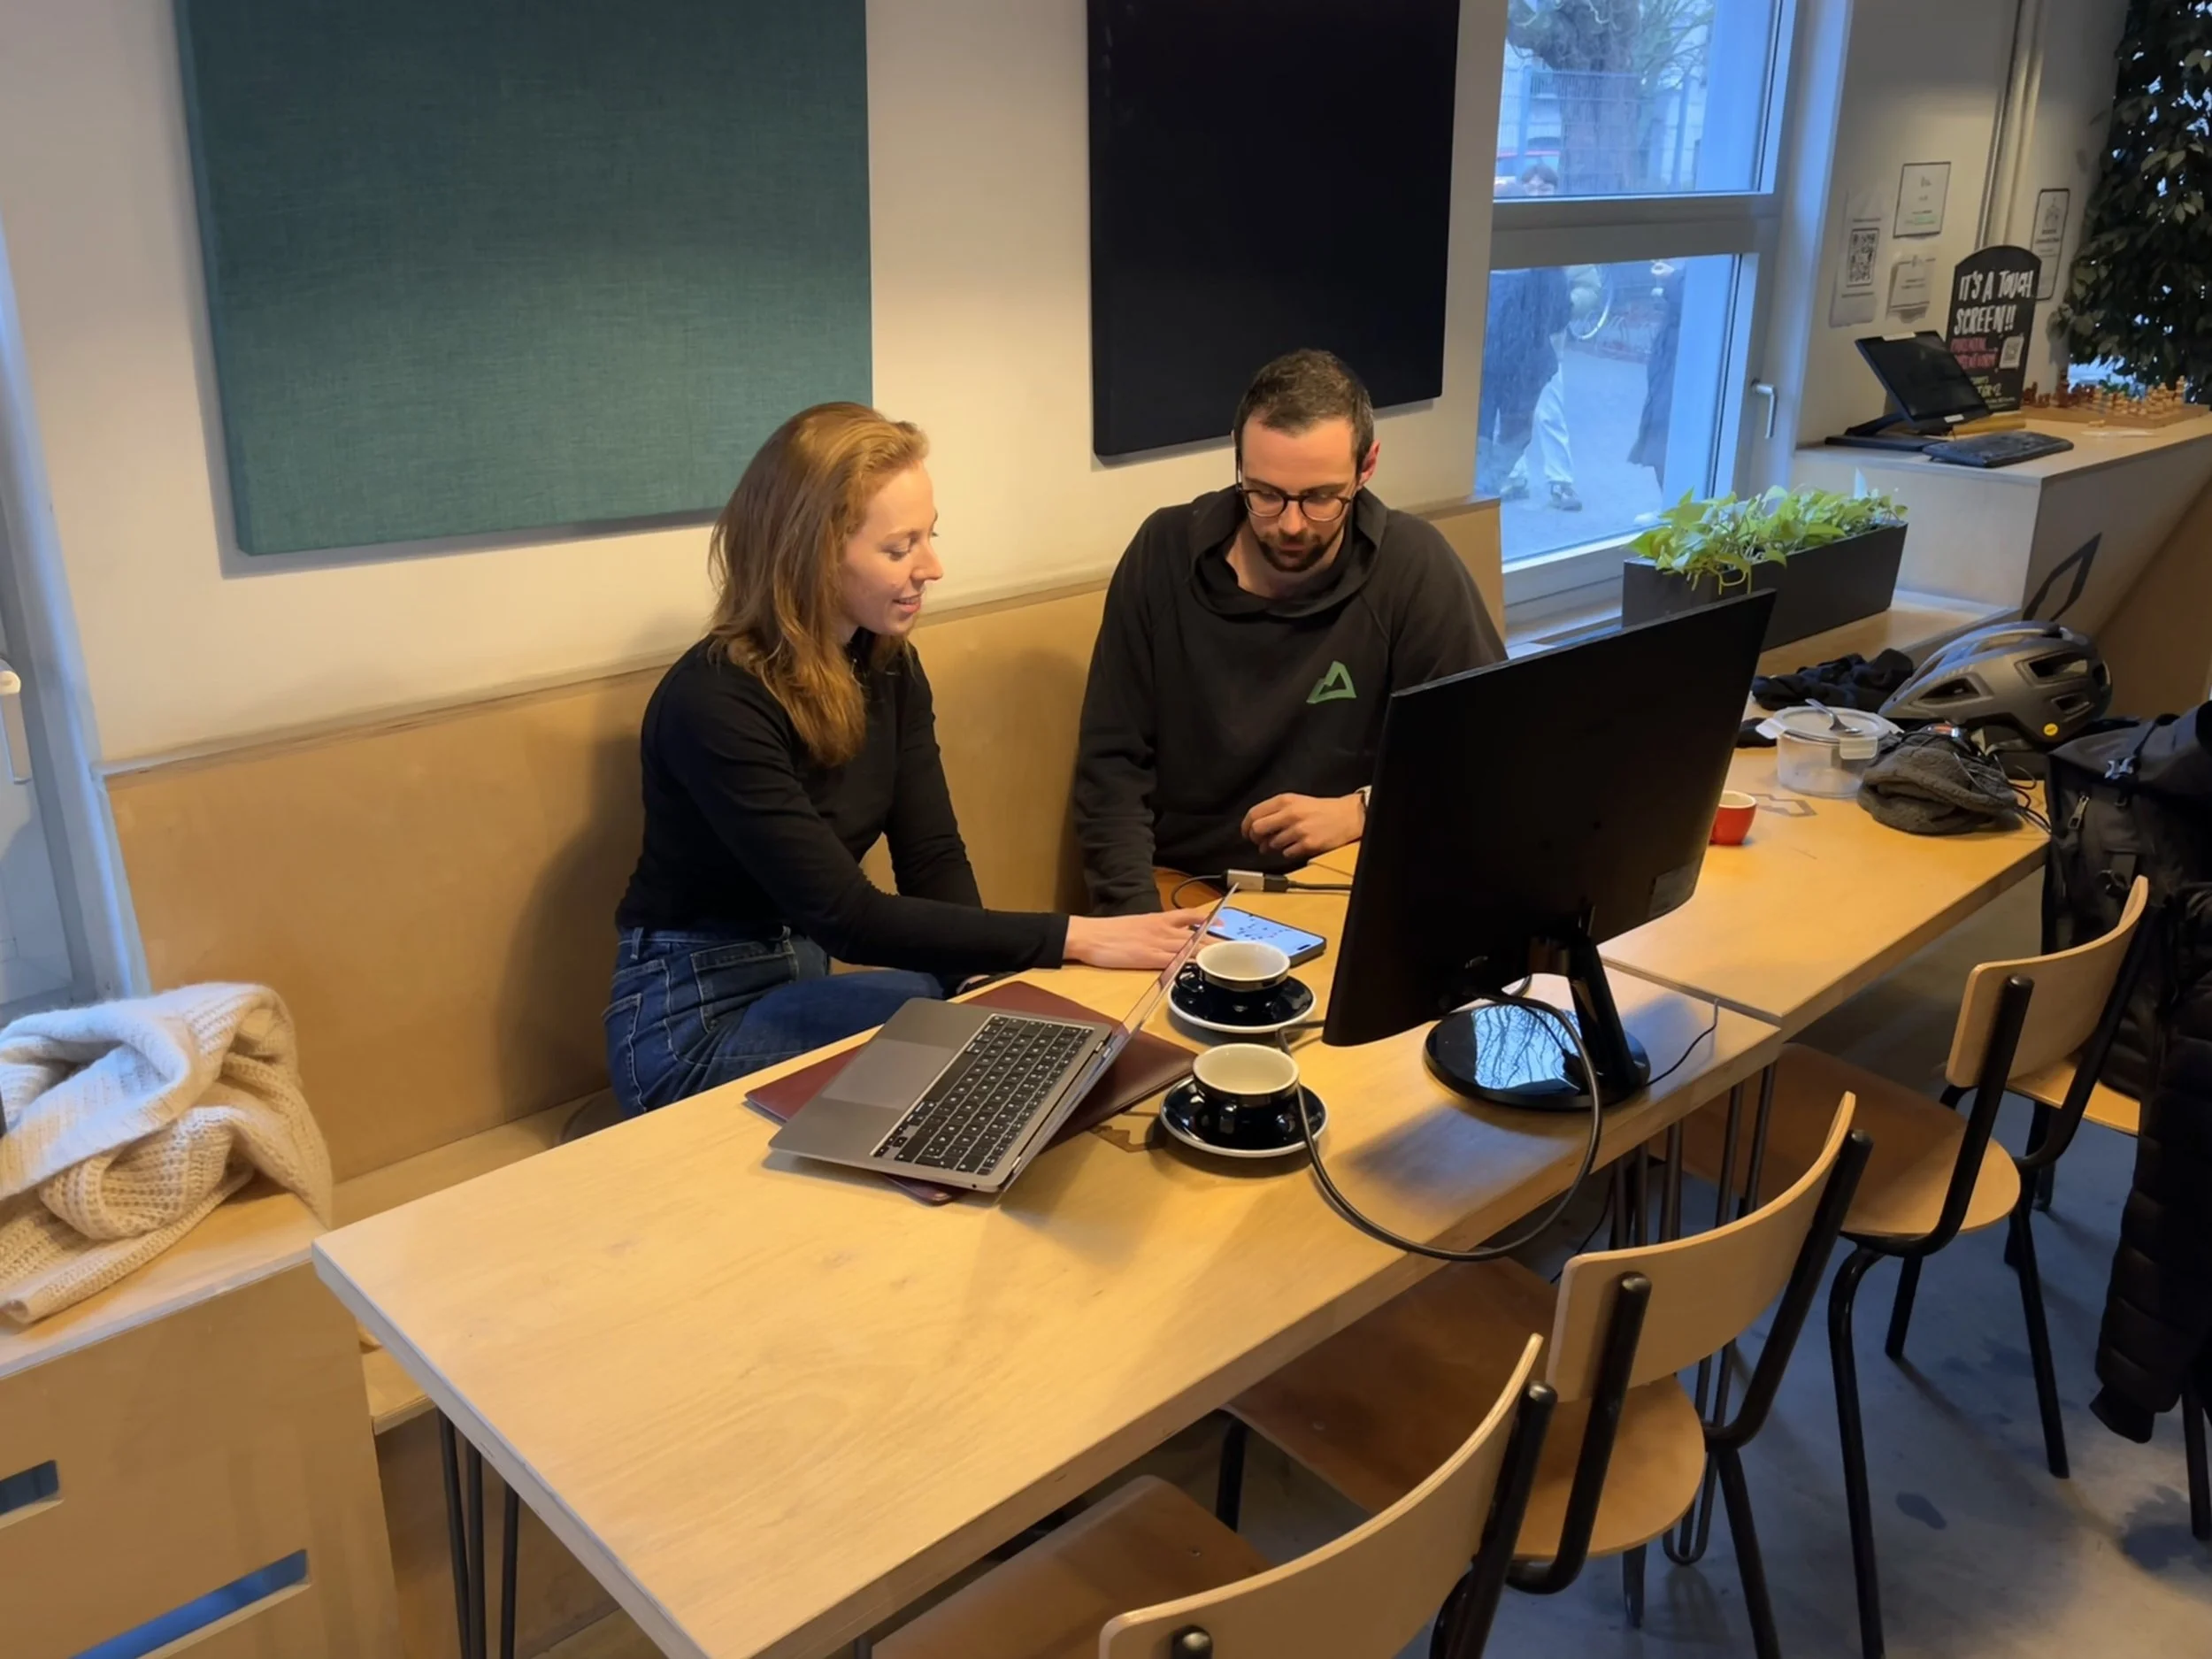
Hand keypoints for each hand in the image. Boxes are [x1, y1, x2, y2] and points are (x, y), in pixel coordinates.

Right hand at [1063, 907, 1212, 970]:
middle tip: (1233, 948)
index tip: (1222, 923)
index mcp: (1158, 919)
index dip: (1208, 919)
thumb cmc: (1109, 932)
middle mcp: (1163, 930)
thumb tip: (1164, 934)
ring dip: (1208, 954)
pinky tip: (1200, 969)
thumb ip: (1153, 929)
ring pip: (1191, 948)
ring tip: (1226, 960)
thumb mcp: (1136, 924)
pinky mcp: (1151, 959)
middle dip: (1215, 942)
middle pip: (1196, 934)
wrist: (1090, 936)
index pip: (1190, 915)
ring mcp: (1158, 944)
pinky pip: (1175, 962)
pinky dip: (1189, 965)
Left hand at [1241, 792, 1364, 860]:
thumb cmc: (1319, 810)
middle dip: (1255, 838)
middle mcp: (1290, 814)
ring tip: (1284, 842)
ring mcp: (1299, 830)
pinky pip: (1287, 853)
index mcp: (1285, 801)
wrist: (1347, 816)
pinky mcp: (1308, 844)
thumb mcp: (1296, 802)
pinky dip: (1288, 852)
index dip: (1246, 826)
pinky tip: (1296, 846)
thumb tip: (1254, 827)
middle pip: (1258, 830)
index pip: (1254, 814)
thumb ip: (1275, 811)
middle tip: (1259, 842)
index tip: (1246, 833)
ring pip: (1271, 844)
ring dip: (1273, 847)